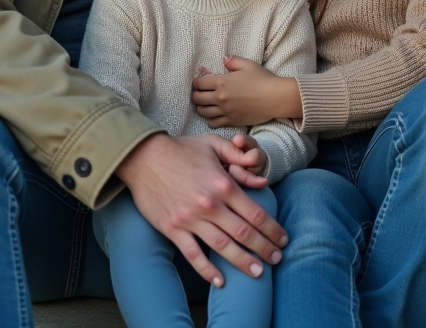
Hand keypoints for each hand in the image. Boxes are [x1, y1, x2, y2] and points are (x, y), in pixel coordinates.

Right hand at [115, 133, 284, 287]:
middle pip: (244, 234)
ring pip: (223, 247)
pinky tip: (220, 280)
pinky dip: (207, 270)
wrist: (143, 158)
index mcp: (223, 184)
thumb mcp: (213, 145)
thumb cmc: (180, 150)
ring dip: (243, 262)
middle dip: (264, 249)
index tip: (282, 238)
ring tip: (259, 273)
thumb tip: (262, 178)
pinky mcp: (173, 229)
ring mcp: (190, 219)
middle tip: (277, 259)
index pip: (256, 213)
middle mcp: (209, 204)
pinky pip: (193, 254)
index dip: (273, 229)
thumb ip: (239, 158)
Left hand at [192, 56, 302, 127]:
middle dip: (196, 95)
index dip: (197, 83)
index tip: (200, 83)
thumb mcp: (248, 65)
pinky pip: (214, 123)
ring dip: (202, 108)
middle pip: (197, 99)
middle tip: (200, 94)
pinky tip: (215, 115)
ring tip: (206, 105)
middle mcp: (220, 97)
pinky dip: (211, 119)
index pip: (199, 83)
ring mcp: (225, 111)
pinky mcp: (232, 121)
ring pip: (203, 112)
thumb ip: (233, 61)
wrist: (276, 98)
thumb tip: (223, 59)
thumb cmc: (263, 79)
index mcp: (222, 81)